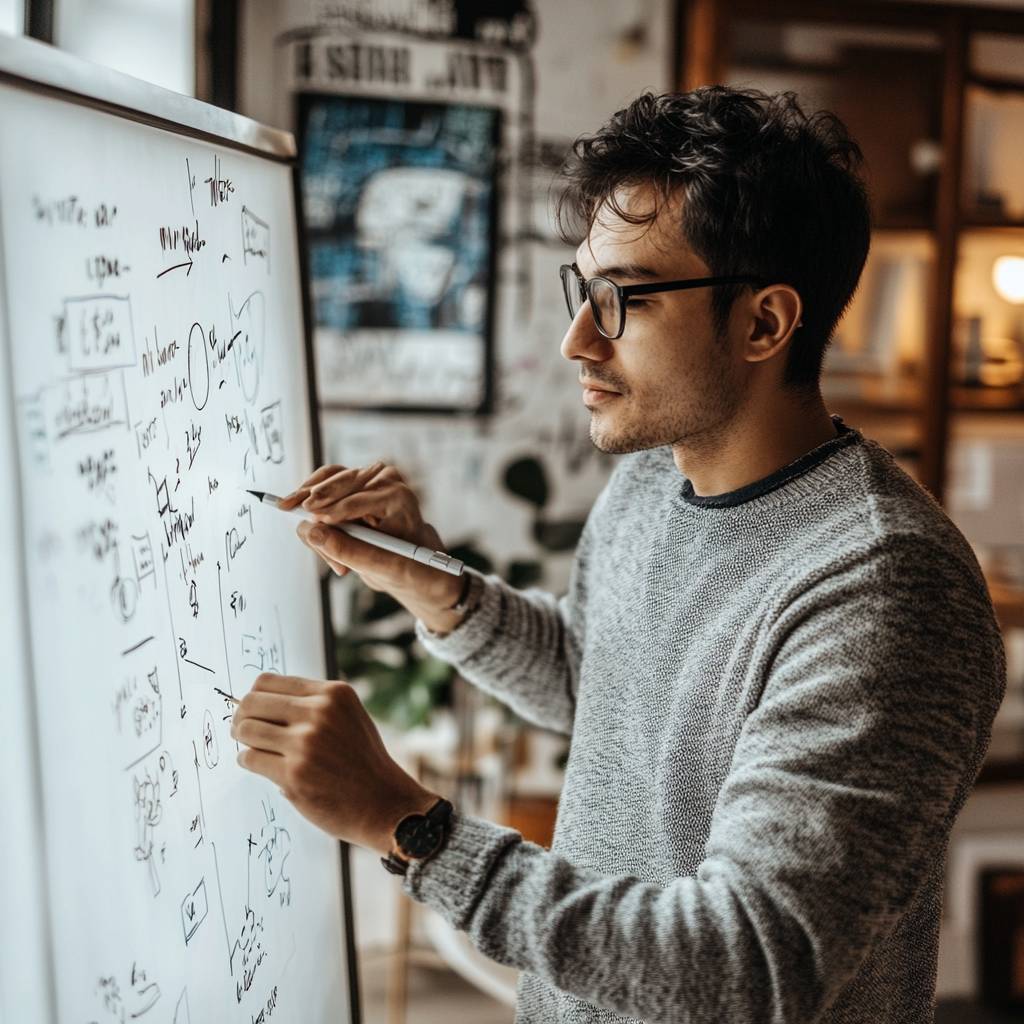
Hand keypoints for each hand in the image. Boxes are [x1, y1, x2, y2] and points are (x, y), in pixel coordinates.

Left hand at [231, 672, 439, 853]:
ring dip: (243, 740)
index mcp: (333, 693)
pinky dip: (248, 762)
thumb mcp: (348, 716)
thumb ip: (314, 704)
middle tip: (243, 730)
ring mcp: (306, 743)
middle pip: (252, 701)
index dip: (254, 697)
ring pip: (246, 729)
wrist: (384, 802)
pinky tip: (261, 766)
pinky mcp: (294, 774)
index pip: (269, 681)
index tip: (253, 711)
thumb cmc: (362, 761)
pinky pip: (249, 758)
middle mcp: (319, 712)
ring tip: (253, 749)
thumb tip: (261, 701)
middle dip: (241, 717)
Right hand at [282, 463, 463, 627]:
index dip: (335, 510)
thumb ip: (348, 551)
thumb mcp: (383, 568)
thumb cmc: (404, 563)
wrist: (410, 558)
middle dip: (317, 505)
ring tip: (311, 537)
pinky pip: (321, 486)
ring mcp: (367, 478)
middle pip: (340, 483)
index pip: (361, 499)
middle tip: (292, 515)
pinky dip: (310, 503)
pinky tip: (303, 519)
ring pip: (325, 484)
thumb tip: (312, 532)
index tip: (314, 521)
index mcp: (399, 497)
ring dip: (311, 508)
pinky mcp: (351, 481)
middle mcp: (384, 481)